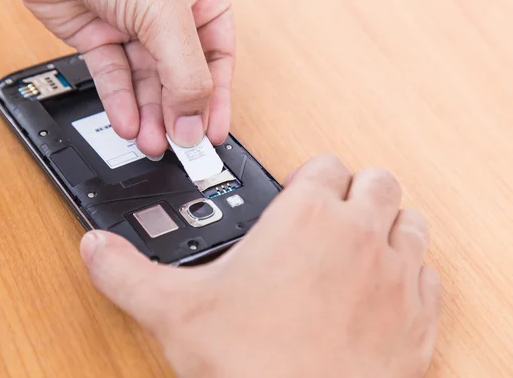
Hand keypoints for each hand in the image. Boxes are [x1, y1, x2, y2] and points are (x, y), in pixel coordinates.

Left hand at [16, 0, 234, 156]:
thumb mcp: (165, 14)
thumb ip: (185, 74)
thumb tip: (195, 124)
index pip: (216, 59)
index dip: (215, 100)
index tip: (211, 135)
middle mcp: (167, 15)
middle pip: (180, 77)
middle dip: (177, 114)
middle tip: (178, 147)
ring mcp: (131, 26)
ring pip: (145, 82)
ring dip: (149, 116)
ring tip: (151, 143)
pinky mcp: (96, 35)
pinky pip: (112, 76)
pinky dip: (119, 102)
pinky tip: (128, 124)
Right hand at [78, 154, 441, 377]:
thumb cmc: (251, 364)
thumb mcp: (175, 311)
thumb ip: (129, 273)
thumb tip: (96, 249)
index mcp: (305, 218)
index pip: (325, 164)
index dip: (311, 176)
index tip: (297, 196)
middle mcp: (359, 235)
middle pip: (376, 181)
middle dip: (356, 191)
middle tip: (331, 216)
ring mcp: (395, 274)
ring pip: (408, 221)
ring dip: (388, 225)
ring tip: (359, 245)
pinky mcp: (417, 316)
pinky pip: (426, 275)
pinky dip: (409, 275)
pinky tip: (382, 291)